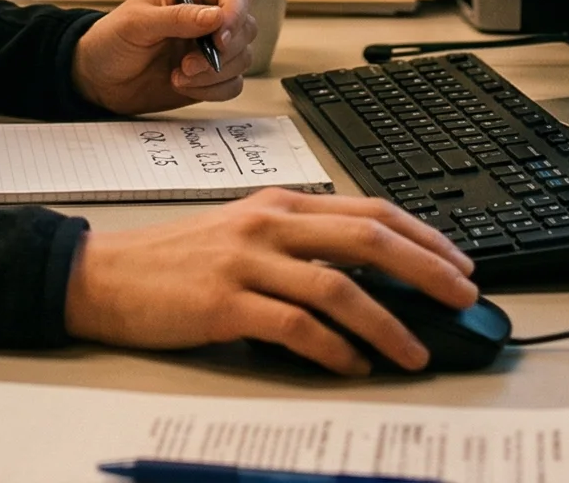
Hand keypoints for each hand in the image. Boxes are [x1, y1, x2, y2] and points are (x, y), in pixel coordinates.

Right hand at [64, 190, 477, 373]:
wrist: (106, 275)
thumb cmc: (176, 260)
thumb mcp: (243, 233)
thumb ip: (299, 244)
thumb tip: (367, 275)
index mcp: (278, 204)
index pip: (369, 210)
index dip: (423, 236)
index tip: (459, 263)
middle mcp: (269, 224)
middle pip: (368, 238)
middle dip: (426, 270)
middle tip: (462, 297)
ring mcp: (247, 262)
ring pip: (339, 287)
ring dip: (387, 324)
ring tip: (414, 352)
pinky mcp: (225, 304)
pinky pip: (295, 327)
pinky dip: (333, 350)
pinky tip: (352, 365)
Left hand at [73, 0, 255, 111]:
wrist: (97, 79)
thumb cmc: (111, 40)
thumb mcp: (137, 23)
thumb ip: (177, 18)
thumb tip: (217, 16)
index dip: (235, 12)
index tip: (219, 35)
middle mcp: (206, 18)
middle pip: (246, 27)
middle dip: (223, 50)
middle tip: (189, 62)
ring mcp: (209, 49)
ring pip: (242, 59)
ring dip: (214, 73)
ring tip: (179, 75)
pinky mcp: (208, 78)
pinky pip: (233, 85)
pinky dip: (213, 90)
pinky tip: (183, 86)